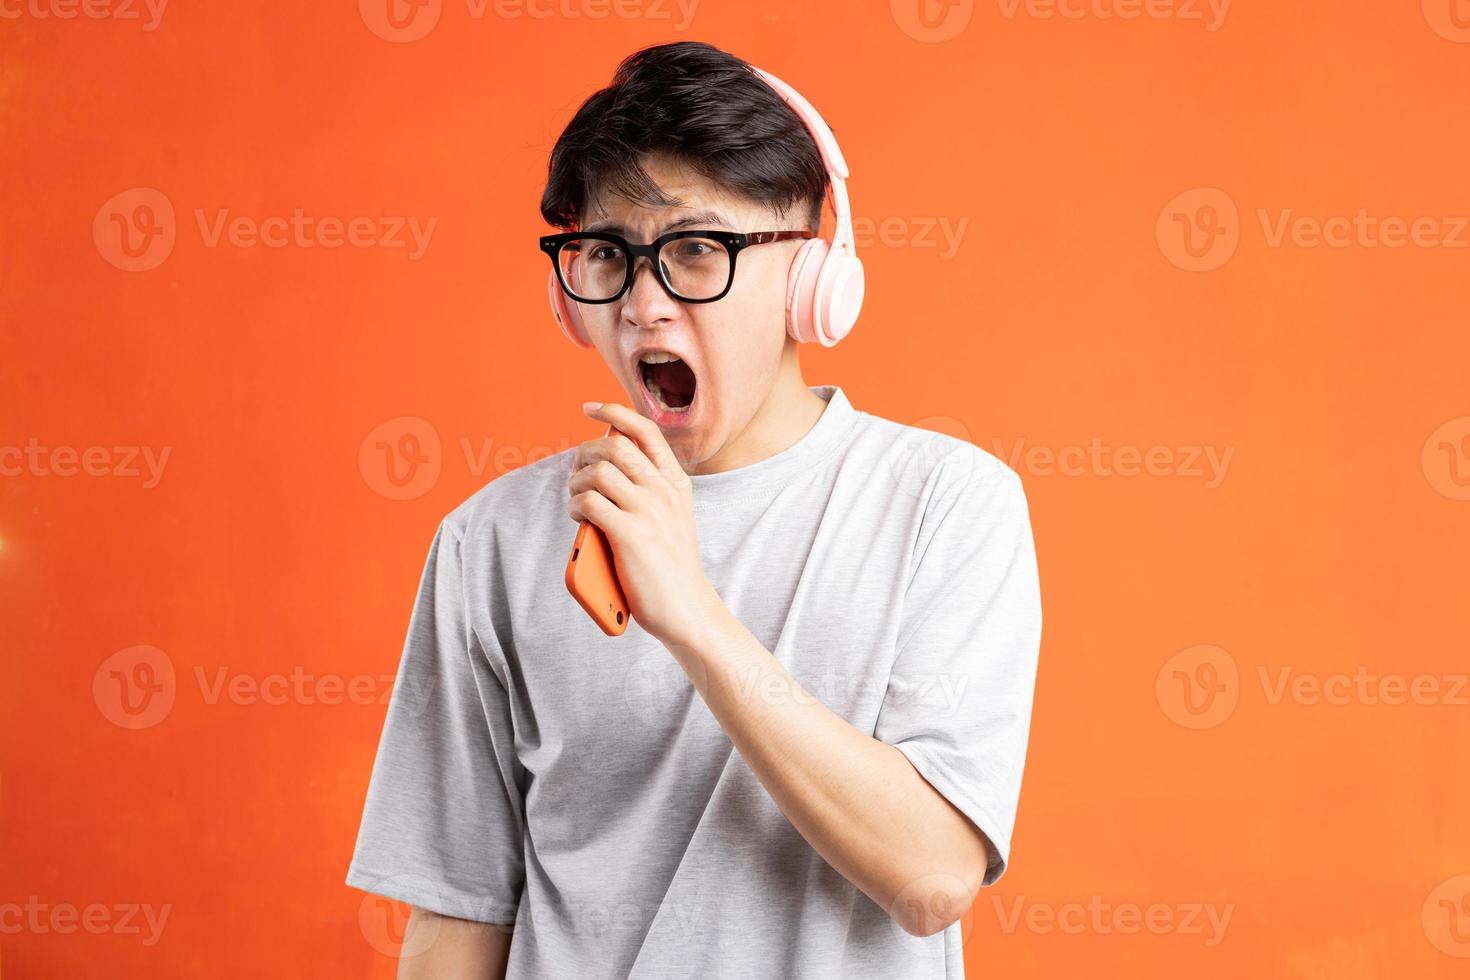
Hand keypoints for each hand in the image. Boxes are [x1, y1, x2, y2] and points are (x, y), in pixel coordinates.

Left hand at [566, 402, 721, 648]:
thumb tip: (601, 467)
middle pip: (613, 446)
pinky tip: (578, 520)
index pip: (646, 431)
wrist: (688, 609)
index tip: (590, 409)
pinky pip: (589, 502)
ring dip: (576, 483)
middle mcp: (665, 490)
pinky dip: (575, 507)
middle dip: (584, 454)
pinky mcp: (631, 534)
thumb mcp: (670, 518)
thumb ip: (647, 492)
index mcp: (676, 483)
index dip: (615, 412)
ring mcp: (649, 511)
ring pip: (597, 471)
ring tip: (576, 501)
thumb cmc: (670, 567)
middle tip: (576, 473)